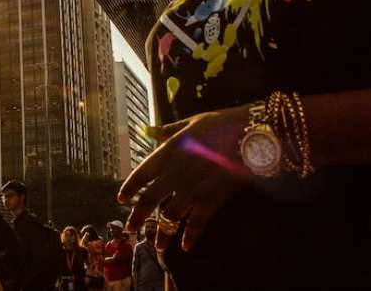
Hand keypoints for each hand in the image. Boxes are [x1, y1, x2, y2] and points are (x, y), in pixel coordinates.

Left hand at [117, 105, 250, 251]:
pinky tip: (186, 247)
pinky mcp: (211, 200)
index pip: (141, 175)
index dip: (129, 188)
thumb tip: (148, 130)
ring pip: (170, 217)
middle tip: (130, 230)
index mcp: (166, 154)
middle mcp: (174, 175)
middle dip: (137, 217)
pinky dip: (191, 237)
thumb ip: (167, 131)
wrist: (249, 136)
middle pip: (149, 200)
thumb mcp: (189, 123)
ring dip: (162, 233)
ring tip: (158, 246)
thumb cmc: (219, 125)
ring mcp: (192, 190)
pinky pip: (197, 223)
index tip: (121, 199)